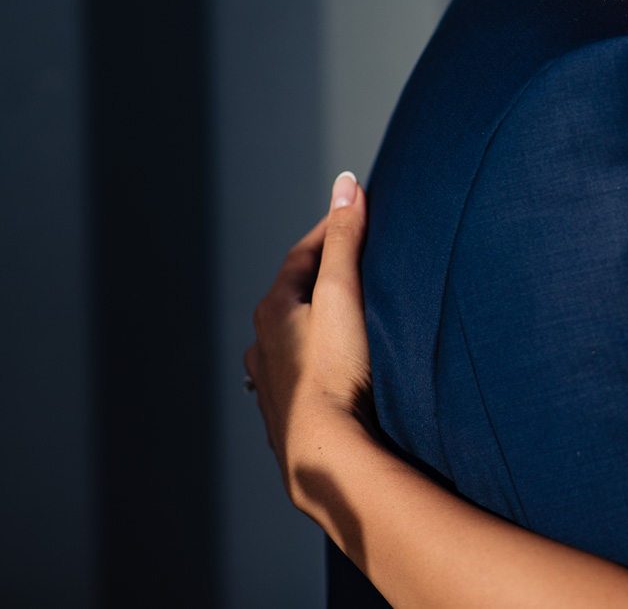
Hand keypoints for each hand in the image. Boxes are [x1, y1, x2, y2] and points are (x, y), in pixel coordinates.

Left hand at [245, 172, 374, 510]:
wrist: (325, 451)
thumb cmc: (336, 371)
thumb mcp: (343, 293)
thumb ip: (346, 239)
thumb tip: (346, 184)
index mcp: (273, 311)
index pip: (302, 256)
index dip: (331, 232)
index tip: (356, 215)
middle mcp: (262, 345)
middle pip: (292, 298)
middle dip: (321, 278)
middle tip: (356, 265)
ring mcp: (271, 384)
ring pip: (289, 341)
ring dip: (312, 326)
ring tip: (341, 322)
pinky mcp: (286, 416)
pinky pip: (299, 377)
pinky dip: (315, 364)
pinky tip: (330, 374)